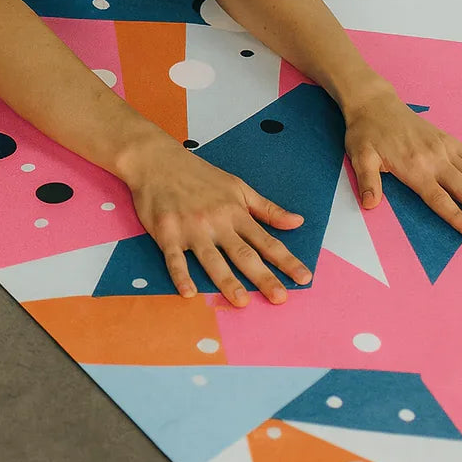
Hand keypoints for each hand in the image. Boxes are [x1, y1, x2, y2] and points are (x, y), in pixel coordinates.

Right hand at [128, 135, 312, 306]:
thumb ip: (266, 208)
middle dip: (263, 277)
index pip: (266, 240)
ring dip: (227, 281)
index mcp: (235, 212)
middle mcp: (216, 221)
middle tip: (280, 297)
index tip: (304, 277)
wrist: (157, 161)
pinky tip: (188, 292)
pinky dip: (181, 275)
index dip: (286, 260)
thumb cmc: (198, 174)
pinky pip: (174, 258)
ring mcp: (191, 228)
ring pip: (212, 259)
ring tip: (242, 301)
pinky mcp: (167, 233)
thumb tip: (297, 222)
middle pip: (243, 254)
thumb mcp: (237, 186)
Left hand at [345, 83, 461, 234]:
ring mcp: (443, 148)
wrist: (374, 103)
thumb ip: (367, 182)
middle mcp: (435, 159)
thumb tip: (370, 204)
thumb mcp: (360, 157)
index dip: (458, 218)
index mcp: (415, 169)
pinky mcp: (447, 139)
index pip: (441, 200)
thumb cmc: (366, 132)